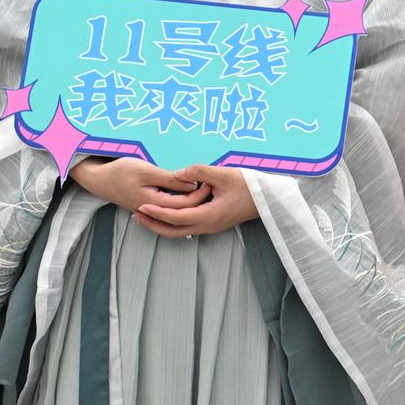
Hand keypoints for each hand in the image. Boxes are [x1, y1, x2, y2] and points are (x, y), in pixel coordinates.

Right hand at [69, 156, 201, 212]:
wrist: (98, 179)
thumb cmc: (120, 172)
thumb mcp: (146, 171)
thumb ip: (169, 179)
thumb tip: (191, 183)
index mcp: (155, 203)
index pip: (185, 204)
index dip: (200, 194)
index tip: (211, 182)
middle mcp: (154, 210)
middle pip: (183, 207)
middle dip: (199, 197)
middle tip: (213, 184)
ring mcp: (151, 208)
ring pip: (176, 206)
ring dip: (190, 198)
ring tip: (205, 186)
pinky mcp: (148, 203)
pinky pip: (169, 203)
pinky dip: (180, 197)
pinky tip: (189, 189)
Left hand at [134, 164, 258, 236]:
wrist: (268, 200)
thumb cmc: (249, 187)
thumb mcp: (224, 174)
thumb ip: (200, 172)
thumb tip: (179, 173)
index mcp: (209, 216)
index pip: (176, 218)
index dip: (157, 212)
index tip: (141, 206)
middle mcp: (207, 226)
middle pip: (173, 231)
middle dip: (153, 224)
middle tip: (136, 215)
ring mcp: (210, 226)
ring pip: (179, 231)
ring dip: (161, 224)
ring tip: (146, 214)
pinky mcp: (213, 223)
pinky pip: (187, 227)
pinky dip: (172, 222)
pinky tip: (167, 212)